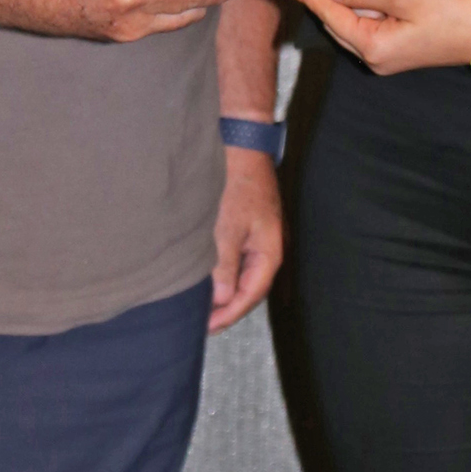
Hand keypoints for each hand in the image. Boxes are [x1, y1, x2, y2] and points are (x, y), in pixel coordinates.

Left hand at [209, 148, 282, 329]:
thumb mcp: (227, 228)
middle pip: (249, 289)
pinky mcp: (246, 227)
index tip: (206, 328)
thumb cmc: (237, 181)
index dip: (228, 315)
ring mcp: (257, 237)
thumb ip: (225, 266)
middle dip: (226, 308)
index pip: (250, 296)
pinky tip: (205, 275)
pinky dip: (221, 272)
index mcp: (269, 252)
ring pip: (241, 275)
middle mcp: (267, 248)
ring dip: (223, 291)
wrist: (240, 143)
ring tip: (201, 305)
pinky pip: (236, 259)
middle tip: (201, 323)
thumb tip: (222, 299)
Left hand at [298, 0, 470, 74]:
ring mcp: (388, 57)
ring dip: (350, 4)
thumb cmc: (455, 15)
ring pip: (355, 27)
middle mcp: (377, 58)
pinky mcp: (399, 50)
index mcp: (374, 47)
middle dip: (327, 1)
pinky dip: (366, 11)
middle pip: (339, 25)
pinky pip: (372, 29)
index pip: (333, 17)